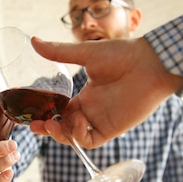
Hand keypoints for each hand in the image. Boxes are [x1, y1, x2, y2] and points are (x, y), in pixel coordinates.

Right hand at [29, 36, 182, 148]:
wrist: (149, 63)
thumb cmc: (123, 54)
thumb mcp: (86, 53)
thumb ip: (59, 52)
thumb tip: (33, 41)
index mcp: (86, 95)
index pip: (61, 111)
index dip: (47, 115)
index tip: (33, 115)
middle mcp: (92, 109)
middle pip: (64, 126)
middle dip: (48, 128)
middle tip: (35, 125)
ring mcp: (101, 120)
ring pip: (74, 136)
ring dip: (60, 133)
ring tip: (52, 124)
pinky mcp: (111, 128)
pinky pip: (89, 140)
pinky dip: (78, 136)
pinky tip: (75, 122)